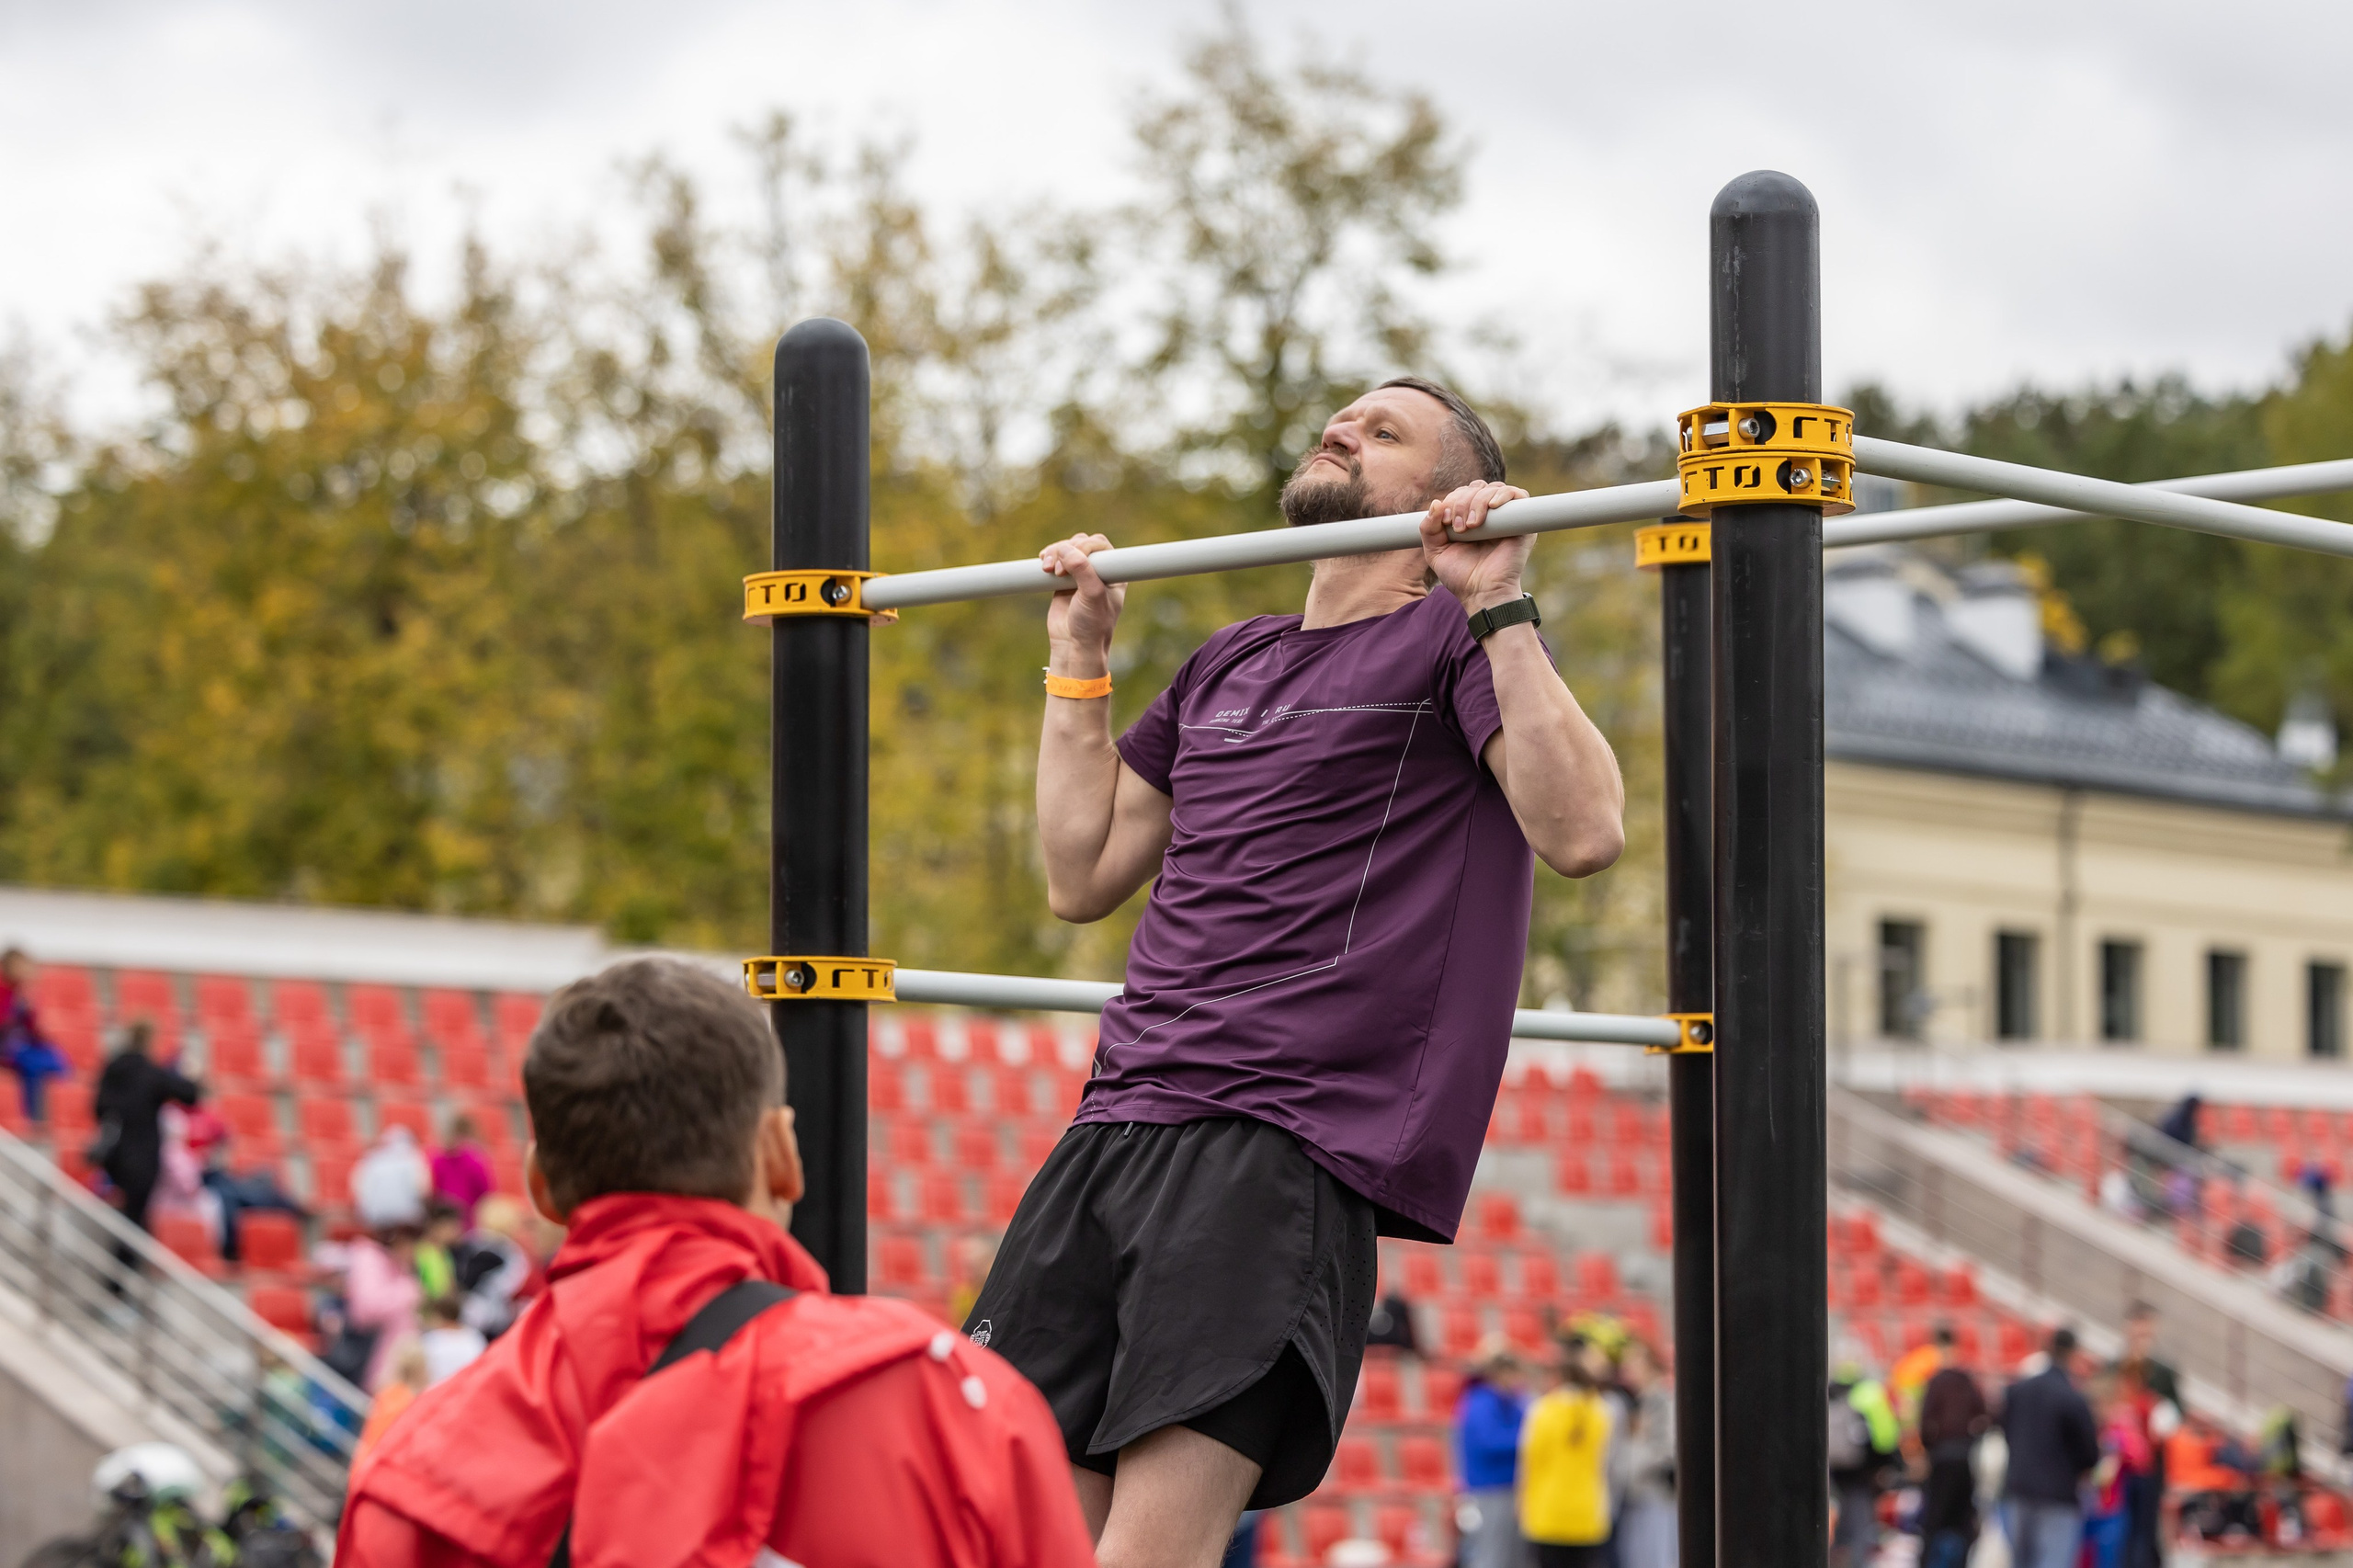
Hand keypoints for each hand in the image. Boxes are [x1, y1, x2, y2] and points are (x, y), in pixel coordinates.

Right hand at [1041, 532, 1122, 674]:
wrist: (1073, 646)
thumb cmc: (1091, 625)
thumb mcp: (1092, 596)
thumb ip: (1082, 570)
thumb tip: (1065, 548)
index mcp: (1113, 573)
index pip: (1100, 545)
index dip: (1085, 546)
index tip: (1074, 558)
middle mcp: (1098, 571)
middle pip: (1081, 543)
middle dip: (1067, 550)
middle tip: (1058, 570)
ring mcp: (1080, 575)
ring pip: (1067, 550)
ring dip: (1055, 553)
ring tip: (1046, 568)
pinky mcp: (1063, 581)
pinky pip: (1055, 561)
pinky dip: (1048, 559)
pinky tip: (1042, 564)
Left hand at [1420, 481, 1533, 613]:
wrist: (1482, 592)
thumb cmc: (1461, 576)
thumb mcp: (1435, 551)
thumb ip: (1428, 528)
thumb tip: (1436, 503)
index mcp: (1469, 518)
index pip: (1462, 492)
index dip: (1453, 500)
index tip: (1447, 522)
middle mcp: (1489, 515)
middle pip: (1477, 487)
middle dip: (1463, 502)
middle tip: (1460, 527)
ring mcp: (1506, 518)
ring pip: (1494, 489)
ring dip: (1478, 501)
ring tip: (1473, 525)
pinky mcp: (1523, 523)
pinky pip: (1518, 495)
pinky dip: (1504, 495)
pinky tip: (1493, 507)